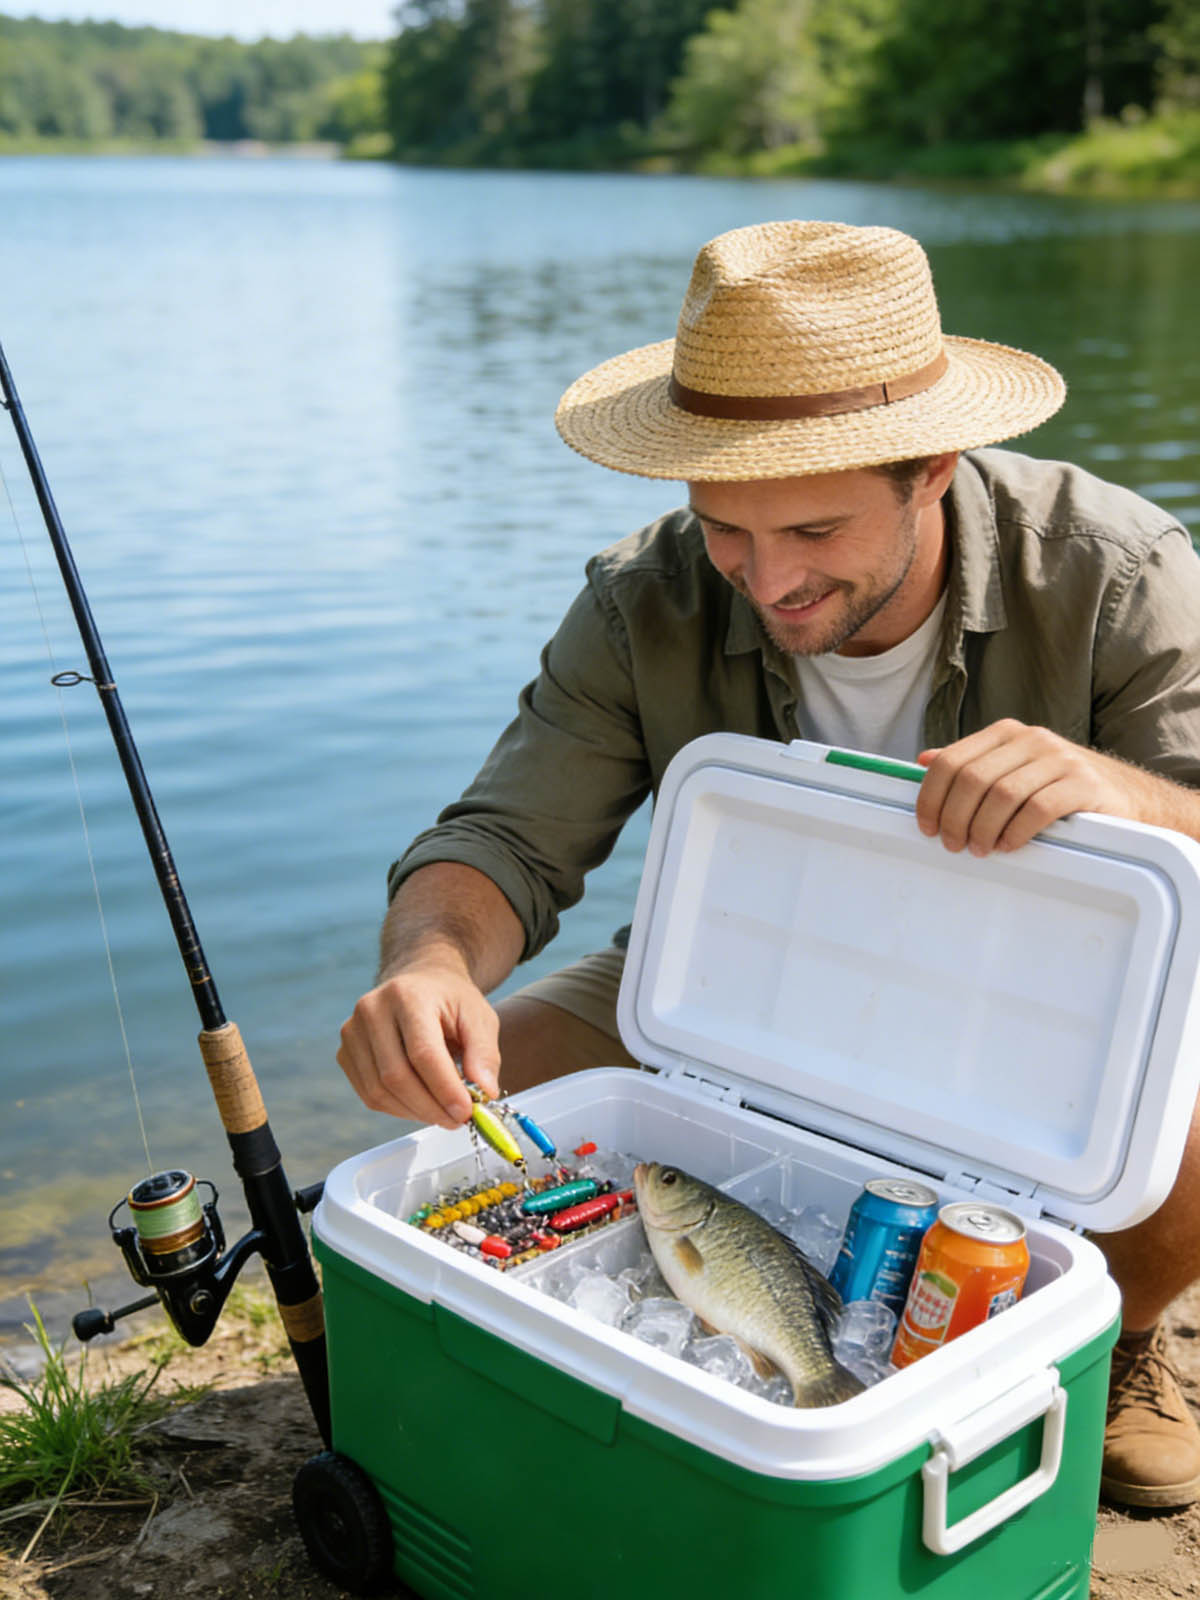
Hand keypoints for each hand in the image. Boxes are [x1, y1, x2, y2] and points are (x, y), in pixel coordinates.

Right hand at [337, 957, 501, 1128]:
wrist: (420, 985)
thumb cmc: (451, 1002)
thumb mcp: (480, 1018)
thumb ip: (484, 1054)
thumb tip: (485, 1092)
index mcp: (408, 995)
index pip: (422, 1052)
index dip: (444, 1088)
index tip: (466, 1112)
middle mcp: (372, 1009)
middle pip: (396, 1075)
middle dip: (431, 1107)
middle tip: (458, 1120)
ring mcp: (352, 1032)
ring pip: (379, 1091)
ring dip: (415, 1112)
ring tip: (444, 1114)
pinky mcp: (345, 1053)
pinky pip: (369, 1095)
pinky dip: (398, 1109)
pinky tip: (422, 1105)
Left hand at [915, 719, 1148, 854]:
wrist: (1126, 798)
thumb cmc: (1060, 788)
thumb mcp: (1014, 768)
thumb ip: (973, 763)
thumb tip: (925, 760)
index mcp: (1006, 734)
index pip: (951, 760)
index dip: (931, 797)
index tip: (927, 826)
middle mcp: (1032, 740)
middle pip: (972, 779)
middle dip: (954, 818)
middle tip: (953, 845)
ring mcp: (1060, 759)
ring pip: (1001, 795)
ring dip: (982, 829)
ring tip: (980, 849)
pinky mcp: (1083, 784)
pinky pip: (1037, 809)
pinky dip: (1016, 833)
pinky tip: (1009, 846)